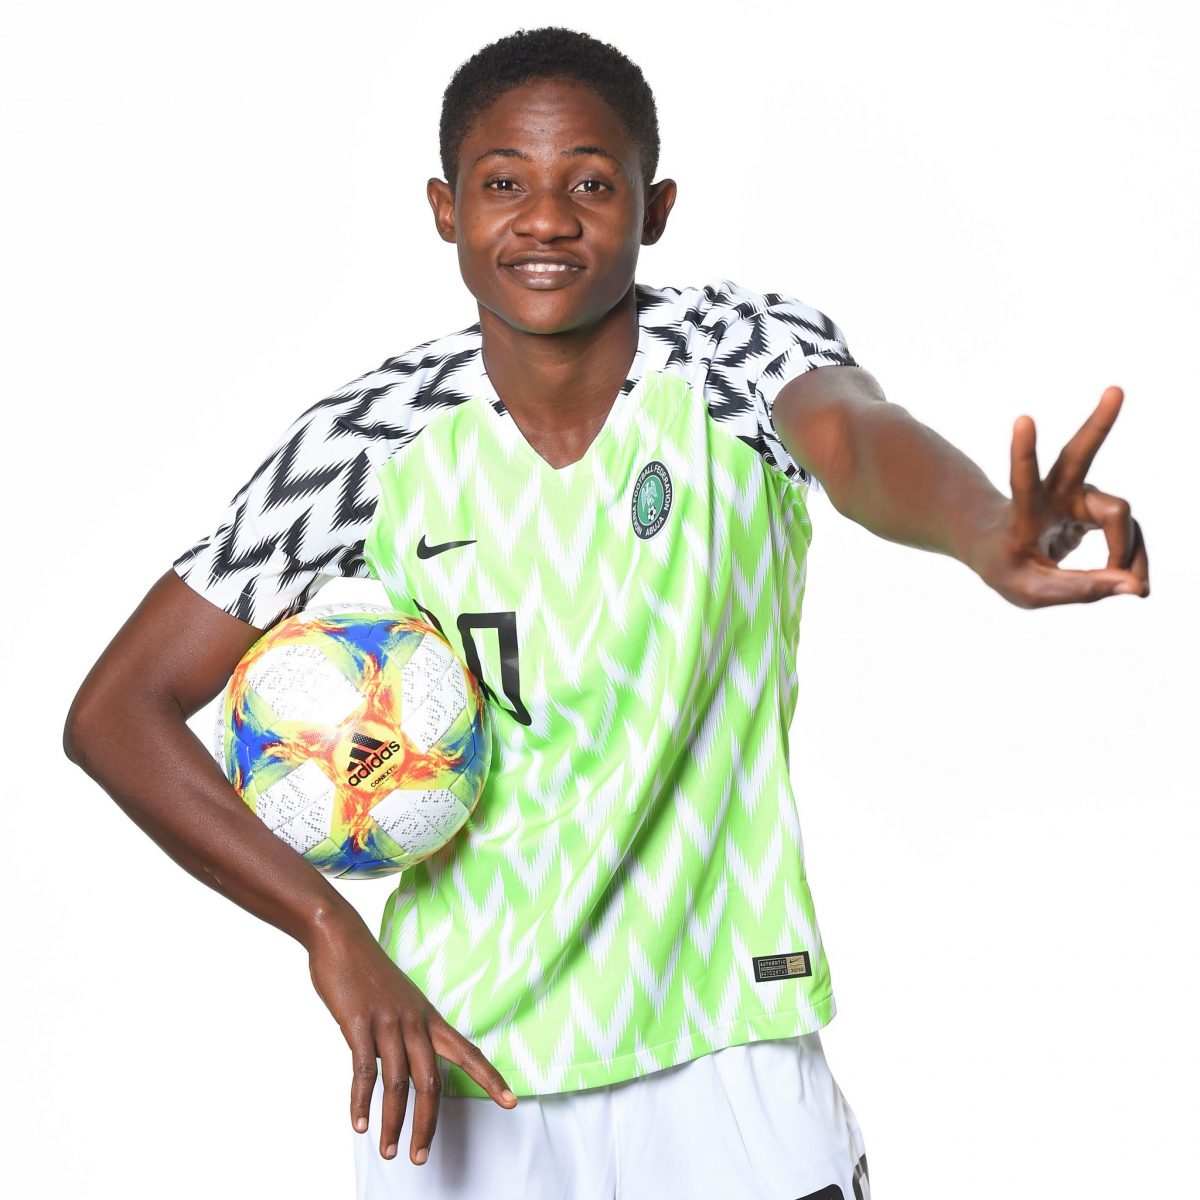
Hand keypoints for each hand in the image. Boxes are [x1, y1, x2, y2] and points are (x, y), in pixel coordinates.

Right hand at [306, 916, 516, 1165]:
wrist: (342, 936)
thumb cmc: (370, 973)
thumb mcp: (400, 1001)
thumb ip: (406, 1034)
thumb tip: (404, 1067)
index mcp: (429, 1017)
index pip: (468, 1052)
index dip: (490, 1078)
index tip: (512, 1102)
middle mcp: (415, 1021)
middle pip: (432, 1081)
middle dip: (428, 1123)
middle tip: (420, 1157)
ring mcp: (387, 1021)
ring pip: (399, 1082)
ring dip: (394, 1122)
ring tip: (389, 1151)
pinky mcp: (358, 1022)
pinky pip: (362, 1070)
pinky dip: (361, 1101)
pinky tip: (360, 1123)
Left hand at [972, 386, 1148, 606]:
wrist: (998, 550)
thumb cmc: (1006, 566)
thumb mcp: (1030, 591)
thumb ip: (1080, 590)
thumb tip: (1134, 586)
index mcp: (1023, 509)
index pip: (1022, 478)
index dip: (1023, 452)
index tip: (1023, 419)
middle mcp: (1053, 492)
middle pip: (1079, 455)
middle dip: (1099, 423)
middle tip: (1116, 390)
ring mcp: (1077, 495)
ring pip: (1119, 513)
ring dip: (1130, 551)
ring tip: (1137, 588)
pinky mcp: (1095, 506)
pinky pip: (1125, 531)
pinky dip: (1131, 558)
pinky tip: (1133, 583)